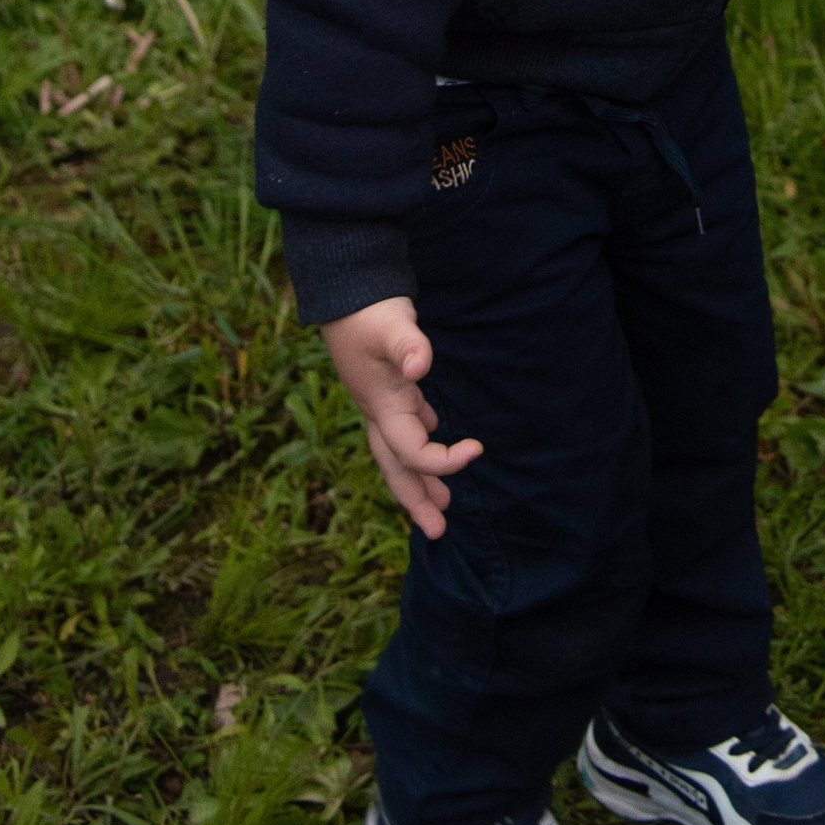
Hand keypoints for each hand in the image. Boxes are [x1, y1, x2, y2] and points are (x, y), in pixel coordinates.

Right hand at [322, 297, 481, 537]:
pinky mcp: (387, 388)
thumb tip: (421, 366)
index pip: (413, 453)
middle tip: (438, 532)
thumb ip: (408, 346)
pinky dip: (418, 443)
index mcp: (383, 408)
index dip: (444, 461)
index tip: (477, 449)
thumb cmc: (371, 312)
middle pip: (397, 469)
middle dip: (416, 501)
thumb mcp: (392, 326)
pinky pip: (403, 429)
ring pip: (398, 454)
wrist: (347, 292)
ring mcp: (380, 403)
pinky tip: (432, 436)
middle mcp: (378, 414)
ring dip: (418, 479)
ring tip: (440, 504)